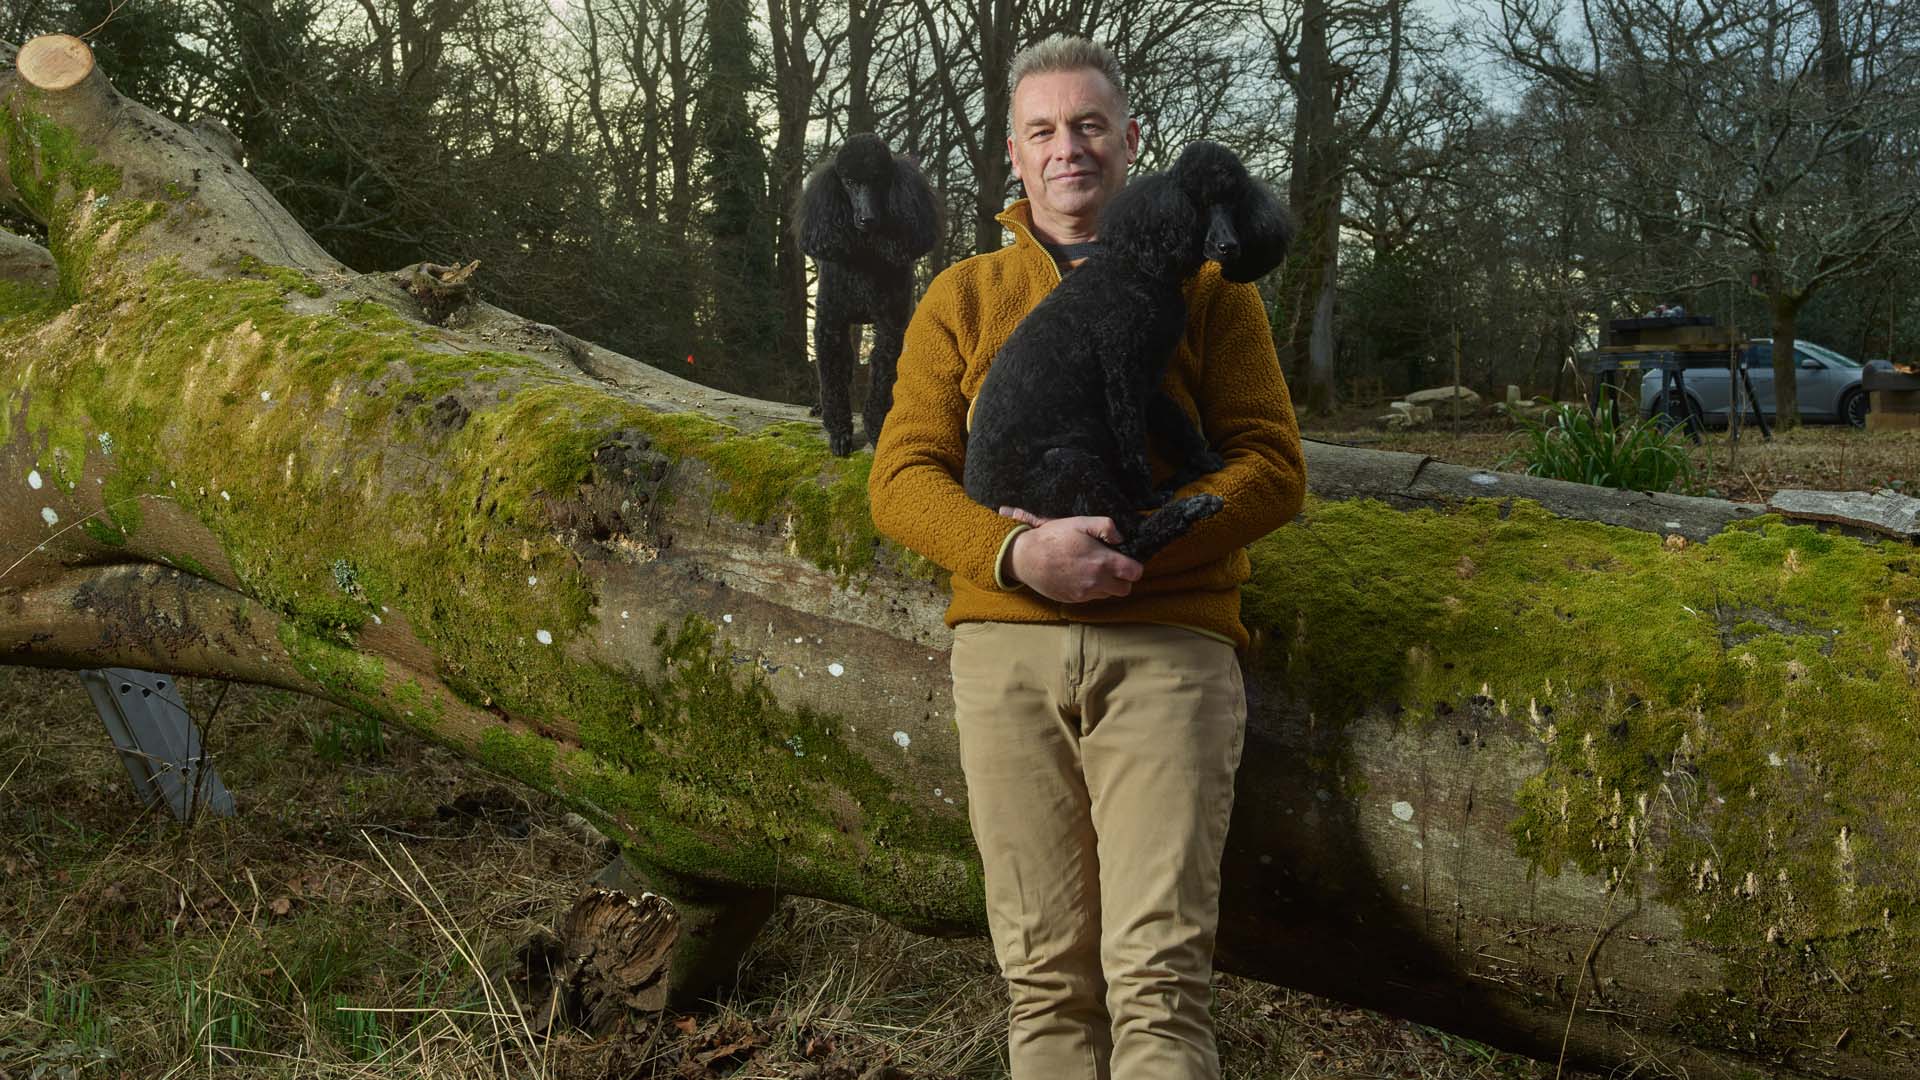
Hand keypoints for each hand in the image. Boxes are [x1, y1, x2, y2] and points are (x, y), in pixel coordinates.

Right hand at [1003, 513, 1142, 602]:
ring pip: (1108, 594)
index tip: (1125, 559)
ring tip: (1093, 569)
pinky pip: (1091, 597)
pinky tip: (1080, 575)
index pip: (1135, 573)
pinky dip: (1091, 589)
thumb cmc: (1053, 537)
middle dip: (1122, 578)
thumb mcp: (1080, 522)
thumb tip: (1120, 538)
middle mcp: (1096, 581)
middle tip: (1112, 565)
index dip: (1133, 565)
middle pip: (1125, 589)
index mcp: (1102, 562)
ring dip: (1107, 584)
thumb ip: (1106, 526)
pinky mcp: (1073, 599)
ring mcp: (1084, 593)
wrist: (1026, 557)